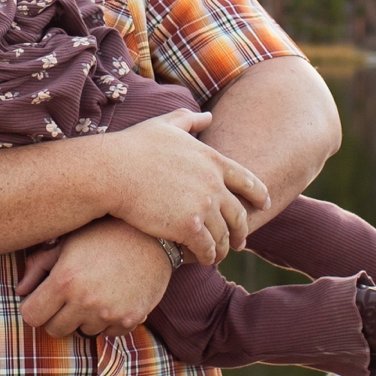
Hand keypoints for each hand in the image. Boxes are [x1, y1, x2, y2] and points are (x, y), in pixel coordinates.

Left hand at [16, 218, 172, 337]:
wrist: (153, 238)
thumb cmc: (104, 234)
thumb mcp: (67, 242)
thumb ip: (38, 266)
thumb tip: (20, 290)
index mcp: (64, 281)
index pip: (31, 316)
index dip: (34, 307)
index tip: (42, 299)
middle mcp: (85, 302)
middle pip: (54, 329)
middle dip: (56, 315)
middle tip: (68, 297)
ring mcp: (108, 314)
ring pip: (82, 331)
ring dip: (84, 317)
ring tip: (96, 290)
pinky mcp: (130, 320)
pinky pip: (108, 333)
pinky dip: (108, 321)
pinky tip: (114, 297)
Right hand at [104, 110, 268, 264]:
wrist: (110, 172)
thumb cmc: (132, 147)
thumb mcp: (164, 125)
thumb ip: (189, 120)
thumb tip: (208, 115)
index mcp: (213, 160)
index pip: (248, 181)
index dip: (259, 195)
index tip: (264, 205)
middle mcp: (214, 184)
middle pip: (238, 213)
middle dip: (241, 229)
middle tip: (240, 241)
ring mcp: (203, 206)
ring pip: (223, 235)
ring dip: (223, 247)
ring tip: (217, 255)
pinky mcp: (189, 227)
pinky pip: (207, 248)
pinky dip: (208, 256)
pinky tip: (203, 260)